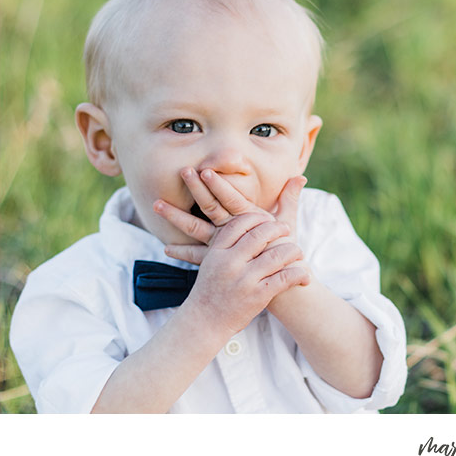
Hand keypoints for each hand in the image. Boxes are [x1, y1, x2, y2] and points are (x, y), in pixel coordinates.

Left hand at [153, 168, 305, 264]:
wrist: (285, 283)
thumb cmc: (287, 250)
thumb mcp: (289, 222)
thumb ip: (290, 198)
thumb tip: (299, 177)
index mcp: (251, 218)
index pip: (232, 198)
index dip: (219, 186)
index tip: (205, 172)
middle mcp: (235, 230)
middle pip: (211, 207)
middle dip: (196, 189)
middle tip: (182, 172)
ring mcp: (226, 245)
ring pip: (198, 228)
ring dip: (176, 216)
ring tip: (156, 205)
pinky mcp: (220, 259)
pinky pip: (198, 255)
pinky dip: (183, 251)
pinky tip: (167, 248)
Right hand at [181, 212, 309, 333]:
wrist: (204, 323)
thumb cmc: (211, 290)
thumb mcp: (211, 262)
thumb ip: (227, 244)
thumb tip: (249, 222)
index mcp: (217, 252)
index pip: (240, 223)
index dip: (259, 216)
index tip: (269, 218)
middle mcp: (230, 263)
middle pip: (261, 234)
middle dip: (279, 228)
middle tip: (287, 230)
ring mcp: (244, 280)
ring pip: (278, 255)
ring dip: (294, 251)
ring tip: (298, 253)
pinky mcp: (258, 296)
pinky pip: (286, 278)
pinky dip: (300, 274)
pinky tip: (304, 276)